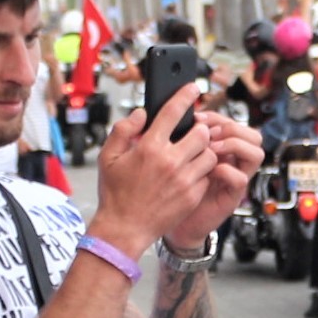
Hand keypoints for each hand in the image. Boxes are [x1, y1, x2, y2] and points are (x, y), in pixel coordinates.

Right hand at [90, 81, 220, 254]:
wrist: (124, 229)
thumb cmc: (115, 194)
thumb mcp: (107, 157)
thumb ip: (123, 130)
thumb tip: (141, 114)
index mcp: (148, 147)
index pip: (173, 112)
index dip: (185, 96)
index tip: (194, 88)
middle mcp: (170, 161)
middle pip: (201, 133)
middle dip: (199, 130)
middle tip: (191, 134)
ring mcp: (184, 180)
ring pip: (209, 154)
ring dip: (203, 151)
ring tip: (190, 156)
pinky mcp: (193, 195)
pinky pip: (208, 176)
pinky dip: (202, 172)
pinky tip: (189, 175)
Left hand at [163, 109, 260, 249]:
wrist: (175, 221)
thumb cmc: (173, 188)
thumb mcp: (177, 156)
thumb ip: (184, 137)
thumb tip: (184, 117)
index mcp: (222, 148)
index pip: (234, 122)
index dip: (217, 117)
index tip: (196, 118)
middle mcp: (233, 161)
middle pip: (253, 135)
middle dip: (231, 128)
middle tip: (208, 135)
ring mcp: (236, 178)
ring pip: (256, 153)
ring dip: (234, 146)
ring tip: (211, 150)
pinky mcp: (232, 196)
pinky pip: (241, 179)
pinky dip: (226, 171)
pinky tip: (209, 171)